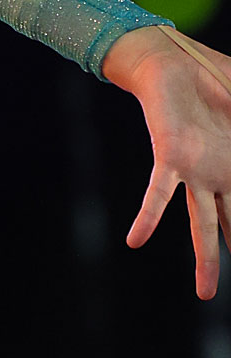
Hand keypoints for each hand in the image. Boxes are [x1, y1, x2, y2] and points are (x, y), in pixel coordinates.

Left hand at [104, 23, 230, 298]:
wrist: (173, 61)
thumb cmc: (213, 79)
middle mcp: (217, 176)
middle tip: (224, 293)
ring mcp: (195, 171)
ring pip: (202, 225)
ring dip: (204, 259)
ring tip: (205, 295)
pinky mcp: (171, 158)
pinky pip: (158, 194)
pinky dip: (149, 216)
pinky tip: (136, 240)